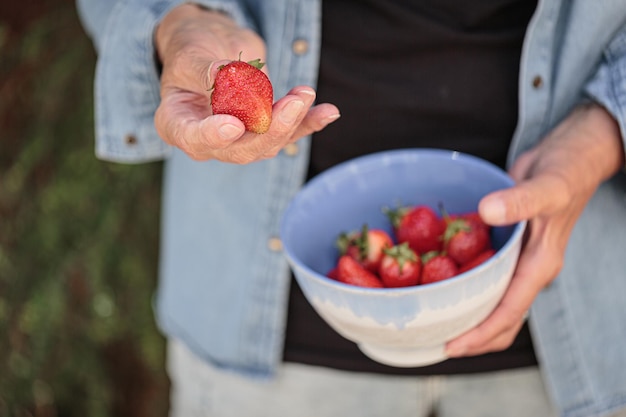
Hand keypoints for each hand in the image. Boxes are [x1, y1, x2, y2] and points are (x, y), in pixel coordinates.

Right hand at [153, 5, 339, 162]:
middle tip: (292, 103)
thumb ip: (205, 70)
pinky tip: (328, 113)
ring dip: (292, 121)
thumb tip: (226, 77)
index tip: (234, 125)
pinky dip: (309, 123)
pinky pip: (288, 132)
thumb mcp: (190, 55)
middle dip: (270, 129)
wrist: (210, 48)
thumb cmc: (191, 50)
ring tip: (305, 93)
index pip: (194, 138)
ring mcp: (238, 140)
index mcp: (178, 125)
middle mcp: (208, 141)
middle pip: (240, 149)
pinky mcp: (263, 131)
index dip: (214, 136)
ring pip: (268, 143)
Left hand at [446, 103, 624, 357]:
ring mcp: (518, 261)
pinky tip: (438, 282)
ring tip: (432, 321)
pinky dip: (465, 285)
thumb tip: (487, 211)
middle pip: (500, 319)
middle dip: (470, 336)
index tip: (450, 345)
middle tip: (432, 340)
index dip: (479, 333)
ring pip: (492, 301)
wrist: (570, 156)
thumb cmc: (565, 171)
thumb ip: (520, 199)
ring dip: (467, 315)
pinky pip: (485, 276)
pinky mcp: (507, 248)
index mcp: (539, 266)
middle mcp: (528, 270)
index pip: (509, 312)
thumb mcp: (547, 185)